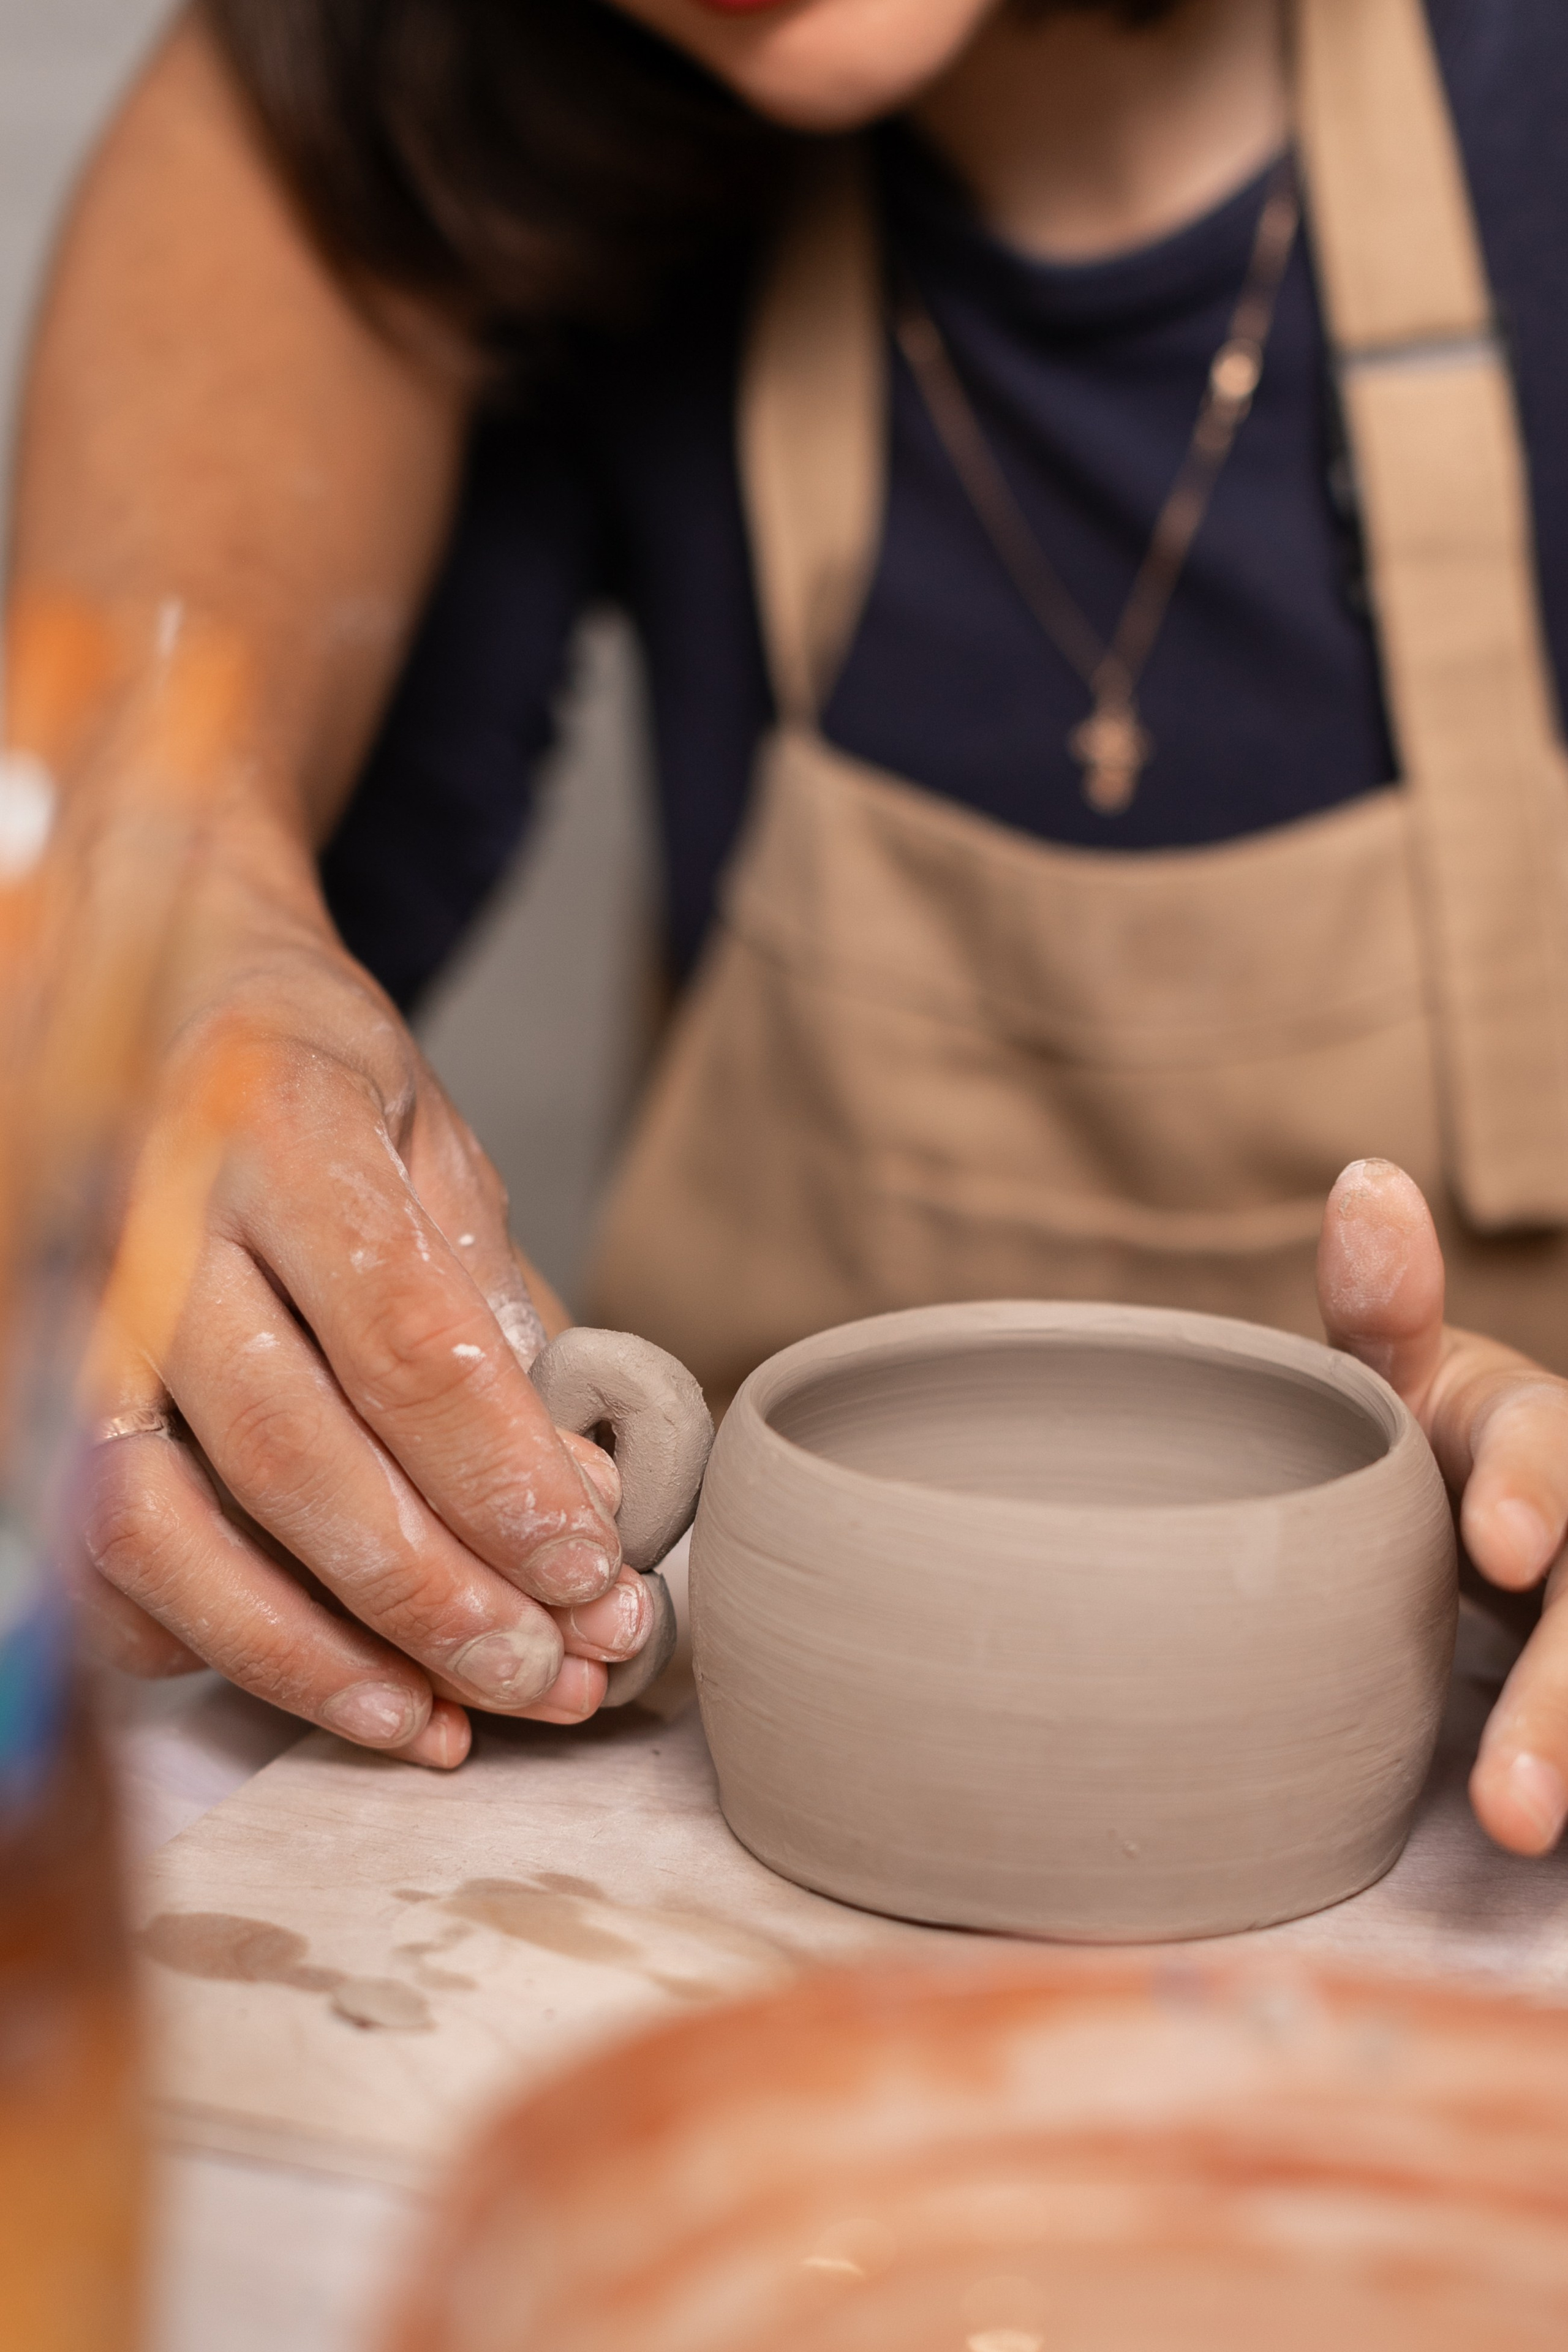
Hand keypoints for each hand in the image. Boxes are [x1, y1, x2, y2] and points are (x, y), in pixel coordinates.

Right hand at [77, 898, 654, 1770]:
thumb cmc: (312, 1078)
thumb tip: (581, 1500)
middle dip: (432, 1594)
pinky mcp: (17, 1384)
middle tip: (546, 1676)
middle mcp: (148, 1217)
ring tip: (437, 1724)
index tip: (593, 1573)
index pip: (405, 1341)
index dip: (504, 1480)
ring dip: (310, 1653)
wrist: (151, 987)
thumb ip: (497, 1309)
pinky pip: (88, 1552)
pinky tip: (311, 1677)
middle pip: (291, 1453)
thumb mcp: (433, 1145)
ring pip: (160, 1527)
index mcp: (280, 1129)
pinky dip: (196, 1642)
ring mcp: (59, 1305)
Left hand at [1319, 1158, 1567, 1855]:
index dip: (1529, 1493)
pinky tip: (1550, 1863)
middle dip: (1561, 1702)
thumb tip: (1364, 1182)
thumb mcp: (1404, 1377)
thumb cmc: (1427, 1444)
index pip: (1547, 1452)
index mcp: (1542, 1435)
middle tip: (1508, 1806)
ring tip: (1519, 1836)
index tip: (1494, 1544)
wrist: (1492, 1510)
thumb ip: (1380, 1305)